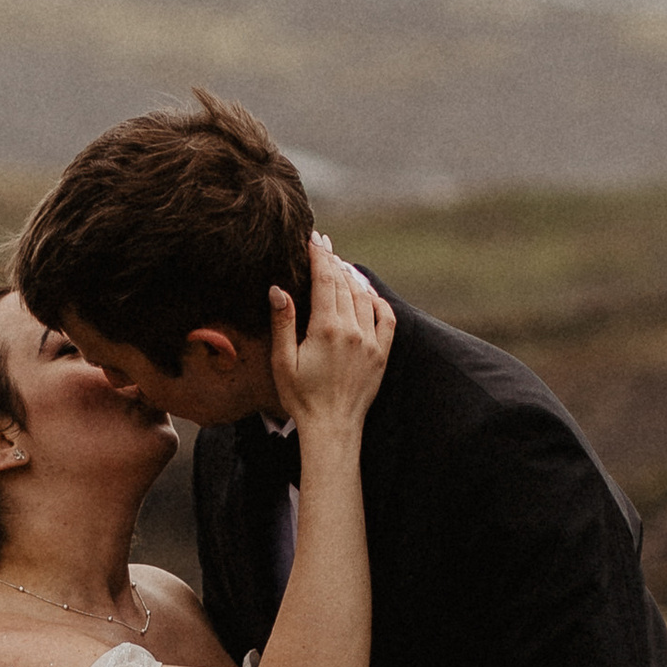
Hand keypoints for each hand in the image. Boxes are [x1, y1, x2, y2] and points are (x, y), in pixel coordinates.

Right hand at [271, 230, 392, 438]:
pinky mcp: (382, 354)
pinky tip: (368, 294)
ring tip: (341, 266)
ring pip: (364, 296)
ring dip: (352, 278)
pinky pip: (387, 318)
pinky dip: (377, 301)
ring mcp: (371, 341)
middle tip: (324, 244)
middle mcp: (353, 330)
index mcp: (327, 328)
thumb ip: (283, 323)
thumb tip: (279, 289)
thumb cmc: (301, 398)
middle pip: (344, 284)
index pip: (325, 280)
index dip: (320, 255)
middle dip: (333, 261)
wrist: (331, 428)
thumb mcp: (282, 361)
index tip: (314, 238)